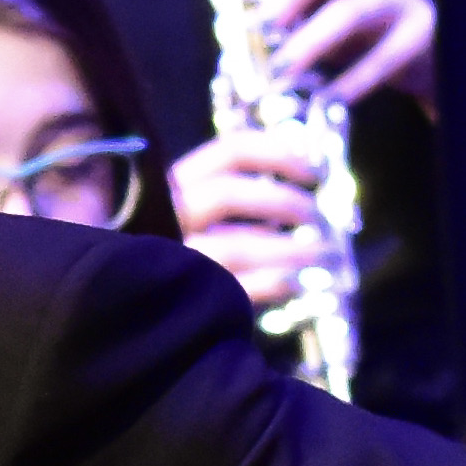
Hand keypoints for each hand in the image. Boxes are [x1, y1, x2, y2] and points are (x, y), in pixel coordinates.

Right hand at [171, 122, 352, 315]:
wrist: (137, 314)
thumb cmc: (172, 257)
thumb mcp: (190, 216)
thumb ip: (233, 197)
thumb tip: (305, 177)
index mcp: (172, 185)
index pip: (230, 151)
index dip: (279, 154)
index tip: (317, 172)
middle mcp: (165, 215)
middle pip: (228, 193)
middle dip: (287, 203)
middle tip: (321, 218)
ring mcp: (171, 260)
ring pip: (237, 245)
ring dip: (293, 249)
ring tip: (327, 255)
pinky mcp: (182, 300)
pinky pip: (237, 288)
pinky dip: (273, 284)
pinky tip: (296, 284)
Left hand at [243, 0, 436, 101]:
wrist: (427, 58)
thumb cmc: (357, 33)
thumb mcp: (320, 10)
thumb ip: (283, 9)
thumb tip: (231, 21)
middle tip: (262, 27)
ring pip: (351, 10)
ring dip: (309, 42)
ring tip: (281, 72)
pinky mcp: (420, 36)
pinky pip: (384, 57)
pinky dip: (350, 82)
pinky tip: (326, 101)